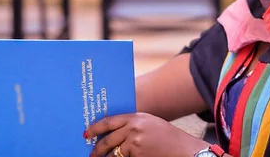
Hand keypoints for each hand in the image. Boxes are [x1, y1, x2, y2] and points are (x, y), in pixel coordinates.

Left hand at [86, 112, 208, 156]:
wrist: (182, 148)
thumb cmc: (167, 137)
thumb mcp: (149, 124)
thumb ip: (132, 125)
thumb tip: (113, 132)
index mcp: (135, 117)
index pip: (109, 121)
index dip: (95, 128)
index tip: (87, 133)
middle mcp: (133, 128)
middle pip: (108, 139)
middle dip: (97, 149)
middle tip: (91, 154)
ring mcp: (135, 143)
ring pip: (114, 153)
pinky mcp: (138, 154)